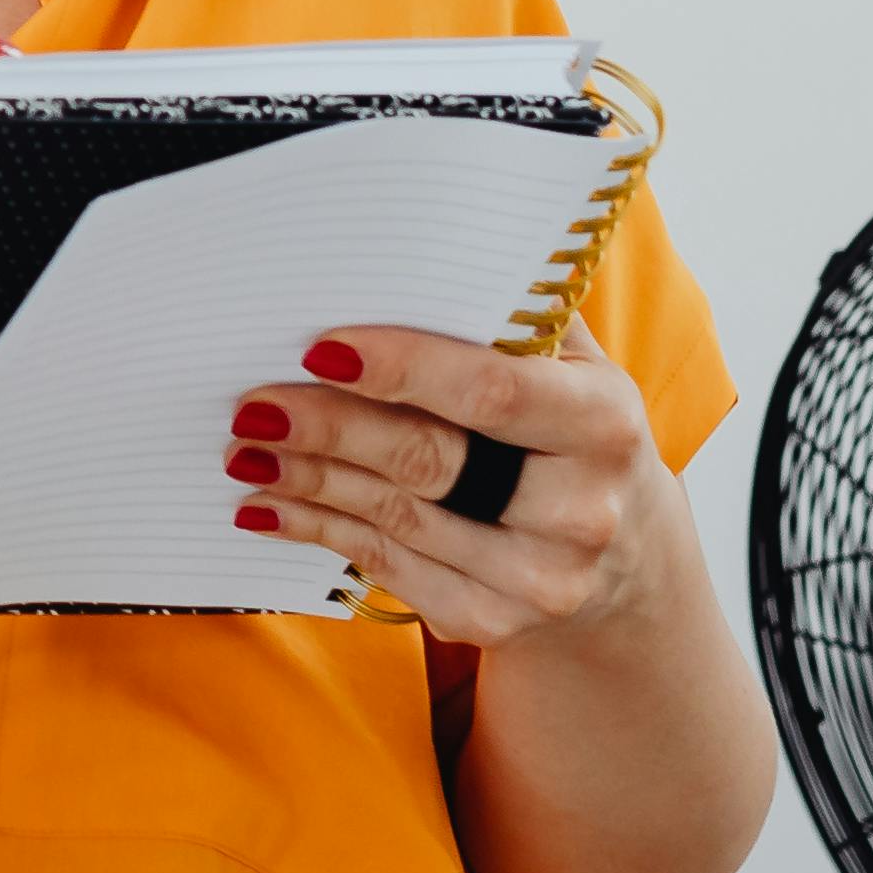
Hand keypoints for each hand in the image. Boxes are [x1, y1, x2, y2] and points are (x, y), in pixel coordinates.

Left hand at [226, 318, 677, 652]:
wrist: (629, 570)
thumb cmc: (577, 438)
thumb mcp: (577, 371)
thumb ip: (514, 317)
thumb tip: (411, 251)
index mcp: (604, 425)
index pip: (491, 391)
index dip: (402, 367)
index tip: (321, 349)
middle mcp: (580, 511)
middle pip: (428, 461)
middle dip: (329, 427)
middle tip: (255, 404)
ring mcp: (536, 579)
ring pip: (393, 517)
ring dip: (306, 479)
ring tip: (244, 447)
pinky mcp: (492, 621)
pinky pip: (384, 566)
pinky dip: (318, 531)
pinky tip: (269, 505)